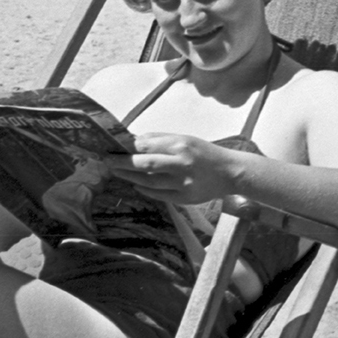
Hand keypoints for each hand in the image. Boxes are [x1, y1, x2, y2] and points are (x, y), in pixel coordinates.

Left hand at [106, 133, 237, 205]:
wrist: (230, 172)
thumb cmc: (205, 152)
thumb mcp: (184, 139)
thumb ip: (160, 139)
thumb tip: (134, 140)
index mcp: (180, 145)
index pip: (147, 146)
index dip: (127, 148)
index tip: (112, 147)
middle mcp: (181, 164)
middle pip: (145, 164)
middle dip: (122, 163)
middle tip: (107, 161)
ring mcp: (183, 183)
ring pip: (149, 181)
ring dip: (130, 177)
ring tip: (117, 172)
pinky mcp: (185, 198)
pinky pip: (159, 195)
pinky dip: (145, 189)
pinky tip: (136, 184)